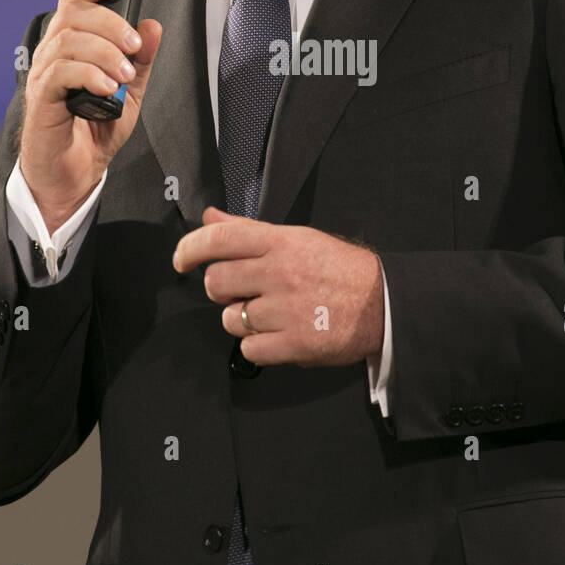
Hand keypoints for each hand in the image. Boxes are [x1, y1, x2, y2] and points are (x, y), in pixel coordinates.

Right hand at [18, 0, 162, 231]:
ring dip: (104, 52)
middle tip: (133, 46)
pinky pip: (60, 72)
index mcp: (72, 44)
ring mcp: (44, 74)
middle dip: (110, 23)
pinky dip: (89, 74)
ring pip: (69, 40)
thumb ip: (141, 60)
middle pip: (73, 13)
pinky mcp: (41, 98)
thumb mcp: (131, 92)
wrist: (75, 174)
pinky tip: (108, 87)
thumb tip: (152, 27)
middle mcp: (53, 53)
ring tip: (124, 75)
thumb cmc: (95, 131)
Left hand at [173, 207, 384, 367]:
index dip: (190, 248)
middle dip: (222, 290)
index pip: (220, 238)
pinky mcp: (295, 344)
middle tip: (243, 291)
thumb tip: (210, 216)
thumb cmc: (339, 269)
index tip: (181, 260)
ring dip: (242, 320)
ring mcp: (287, 310)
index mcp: (281, 243)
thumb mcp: (297, 238)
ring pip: (230, 318)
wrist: (382, 303)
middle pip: (216, 282)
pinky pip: (249, 348)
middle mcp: (281, 273)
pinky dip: (258, 346)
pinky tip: (276, 335)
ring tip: (268, 314)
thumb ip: (249, 230)